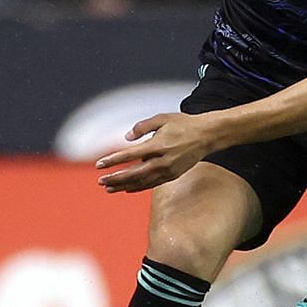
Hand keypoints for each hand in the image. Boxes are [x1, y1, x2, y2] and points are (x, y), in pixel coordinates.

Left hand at [96, 113, 216, 192]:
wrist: (207, 136)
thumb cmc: (183, 124)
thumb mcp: (161, 118)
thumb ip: (142, 127)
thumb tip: (126, 138)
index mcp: (158, 145)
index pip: (130, 155)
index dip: (113, 160)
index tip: (99, 164)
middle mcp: (162, 160)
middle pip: (134, 173)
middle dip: (116, 178)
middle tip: (100, 181)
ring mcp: (168, 170)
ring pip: (142, 182)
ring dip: (124, 186)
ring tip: (109, 189)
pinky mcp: (173, 175)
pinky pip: (152, 184)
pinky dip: (138, 187)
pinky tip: (127, 189)